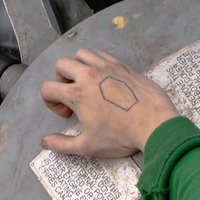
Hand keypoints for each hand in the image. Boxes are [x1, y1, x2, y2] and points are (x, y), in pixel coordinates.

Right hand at [40, 47, 176, 156]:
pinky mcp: (123, 65)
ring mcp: (107, 67)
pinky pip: (102, 54)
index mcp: (78, 94)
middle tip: (73, 95)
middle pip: (61, 64)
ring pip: (82, 54)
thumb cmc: (122, 136)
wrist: (154, 125)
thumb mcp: (88, 146)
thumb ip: (62, 144)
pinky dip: (97, 62)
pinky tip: (105, 79)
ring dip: (78, 66)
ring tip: (87, 84)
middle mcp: (89, 76)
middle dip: (60, 79)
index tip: (66, 113)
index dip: (50, 102)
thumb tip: (45, 142)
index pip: (48, 88)